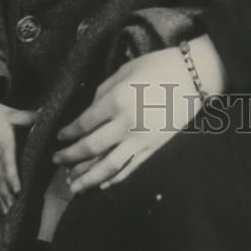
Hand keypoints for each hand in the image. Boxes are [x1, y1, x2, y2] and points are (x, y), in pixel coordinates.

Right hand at [0, 93, 37, 213]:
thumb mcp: (10, 112)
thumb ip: (28, 116)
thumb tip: (44, 114)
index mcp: (2, 142)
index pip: (8, 162)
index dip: (12, 177)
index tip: (17, 189)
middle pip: (0, 177)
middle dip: (8, 194)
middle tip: (16, 208)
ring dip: (0, 198)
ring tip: (8, 211)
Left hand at [53, 36, 226, 194]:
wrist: (194, 76)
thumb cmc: (159, 66)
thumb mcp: (126, 70)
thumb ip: (103, 90)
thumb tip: (89, 111)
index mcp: (117, 101)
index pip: (84, 123)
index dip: (68, 133)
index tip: (58, 138)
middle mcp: (126, 124)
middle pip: (91, 148)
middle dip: (70, 157)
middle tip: (56, 162)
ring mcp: (141, 139)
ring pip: (108, 166)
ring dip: (87, 177)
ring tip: (72, 184)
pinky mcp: (154, 148)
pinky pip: (130, 168)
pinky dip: (114, 179)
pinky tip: (101, 184)